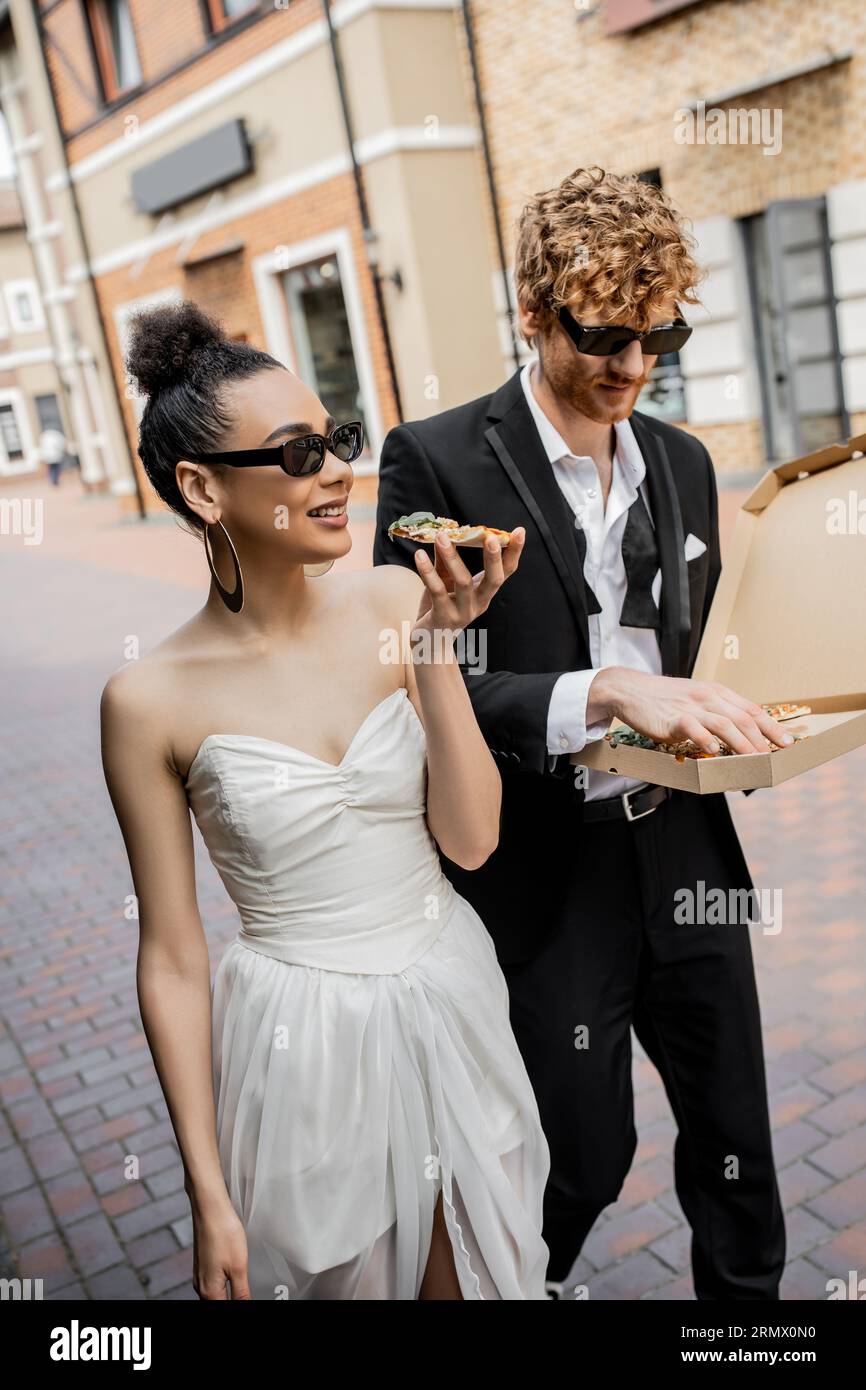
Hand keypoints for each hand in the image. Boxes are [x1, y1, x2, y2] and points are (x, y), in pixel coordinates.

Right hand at [190, 1193, 250, 1299]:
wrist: (209, 1208)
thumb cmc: (222, 1232)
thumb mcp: (239, 1267)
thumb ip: (241, 1293)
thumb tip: (245, 1304)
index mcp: (209, 1291)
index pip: (225, 1309)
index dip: (240, 1304)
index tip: (247, 1295)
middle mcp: (201, 1286)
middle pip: (219, 1302)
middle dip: (233, 1300)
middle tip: (247, 1293)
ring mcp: (200, 1274)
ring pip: (215, 1295)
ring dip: (228, 1295)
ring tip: (243, 1290)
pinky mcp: (202, 1264)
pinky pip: (212, 1283)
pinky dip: (223, 1286)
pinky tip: (232, 1279)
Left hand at [411, 528, 524, 639]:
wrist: (428, 642)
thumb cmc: (440, 608)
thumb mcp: (446, 581)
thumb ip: (446, 561)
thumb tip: (444, 534)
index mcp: (486, 592)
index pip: (506, 571)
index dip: (514, 552)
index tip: (520, 530)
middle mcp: (480, 603)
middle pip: (493, 580)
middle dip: (493, 559)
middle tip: (490, 537)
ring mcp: (463, 612)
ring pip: (463, 582)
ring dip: (453, 557)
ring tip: (442, 536)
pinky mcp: (443, 617)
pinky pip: (437, 591)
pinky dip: (427, 571)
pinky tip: (419, 555)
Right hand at [589, 667, 795, 754]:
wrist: (630, 690)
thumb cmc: (664, 699)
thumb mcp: (695, 698)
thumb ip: (715, 712)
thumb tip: (738, 734)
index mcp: (716, 692)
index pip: (751, 709)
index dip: (771, 726)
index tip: (786, 742)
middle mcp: (708, 697)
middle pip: (743, 718)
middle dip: (763, 738)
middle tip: (775, 756)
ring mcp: (691, 707)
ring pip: (725, 724)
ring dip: (743, 743)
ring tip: (755, 758)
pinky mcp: (673, 718)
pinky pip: (695, 729)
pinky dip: (707, 740)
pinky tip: (716, 752)